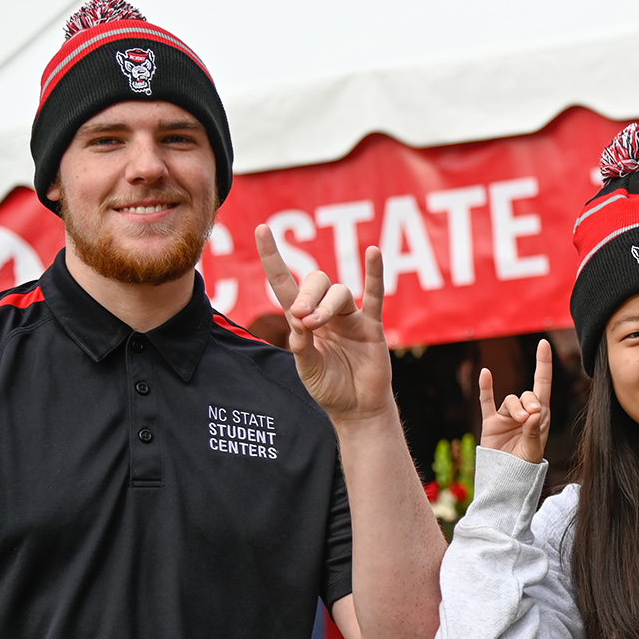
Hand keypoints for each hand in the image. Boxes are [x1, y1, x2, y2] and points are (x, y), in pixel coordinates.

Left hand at [256, 224, 392, 421]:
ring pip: (340, 293)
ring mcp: (350, 318)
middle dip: (307, 295)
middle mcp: (326, 314)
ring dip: (327, 305)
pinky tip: (372, 253)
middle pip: (316, 283)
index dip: (273, 257)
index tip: (263, 230)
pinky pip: (375, 295)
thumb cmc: (329, 388)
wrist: (356, 408)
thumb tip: (298, 317)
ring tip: (317, 324)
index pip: (284, 283)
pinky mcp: (371, 327)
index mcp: (303, 322)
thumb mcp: (307, 369)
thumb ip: (301, 344)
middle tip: (302, 316)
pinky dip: (374, 274)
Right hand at [479, 339, 552, 462]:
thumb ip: (533, 433)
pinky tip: (484, 373)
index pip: (542, 384)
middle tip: (530, 417)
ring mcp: (506, 416)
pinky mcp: (491, 422)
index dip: (543, 363)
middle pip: (526, 394)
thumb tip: (532, 414)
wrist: (507, 479)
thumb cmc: (526, 466)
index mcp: (540, 415)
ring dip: (514, 407)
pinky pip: (487, 402)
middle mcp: (524, 412)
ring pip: (510, 400)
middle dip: (529, 402)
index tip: (543, 343)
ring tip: (519, 421)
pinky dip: (486, 388)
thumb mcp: (534, 451)